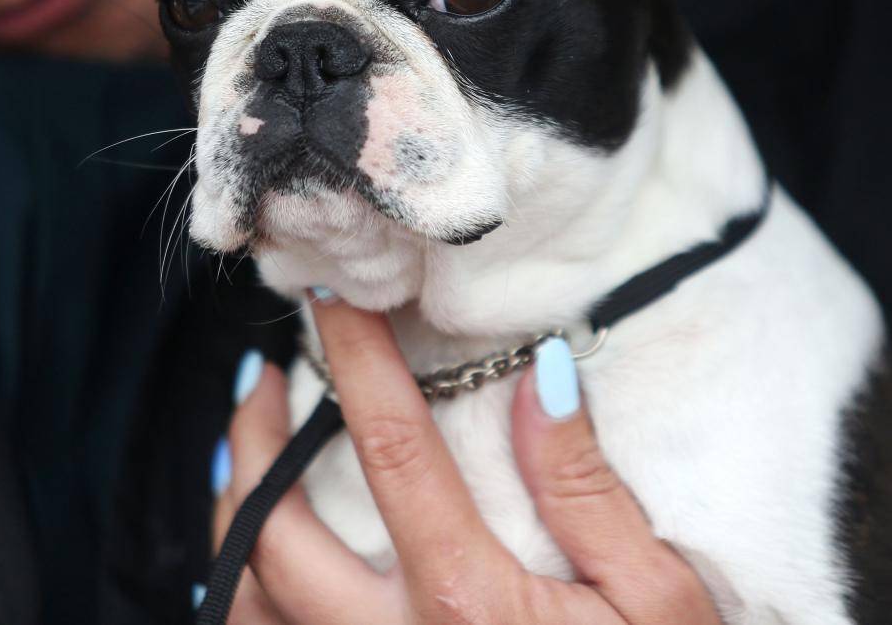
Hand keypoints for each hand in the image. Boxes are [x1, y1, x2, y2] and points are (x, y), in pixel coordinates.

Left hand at [207, 297, 721, 623]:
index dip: (354, 357)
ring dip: (232, 516)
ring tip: (244, 453)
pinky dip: (244, 589)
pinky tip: (259, 549)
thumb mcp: (659, 601)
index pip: (390, 447)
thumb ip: (587, 490)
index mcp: (467, 602)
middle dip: (253, 440)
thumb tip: (539, 373)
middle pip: (275, 529)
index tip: (330, 297)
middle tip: (261, 377)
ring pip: (248, 601)